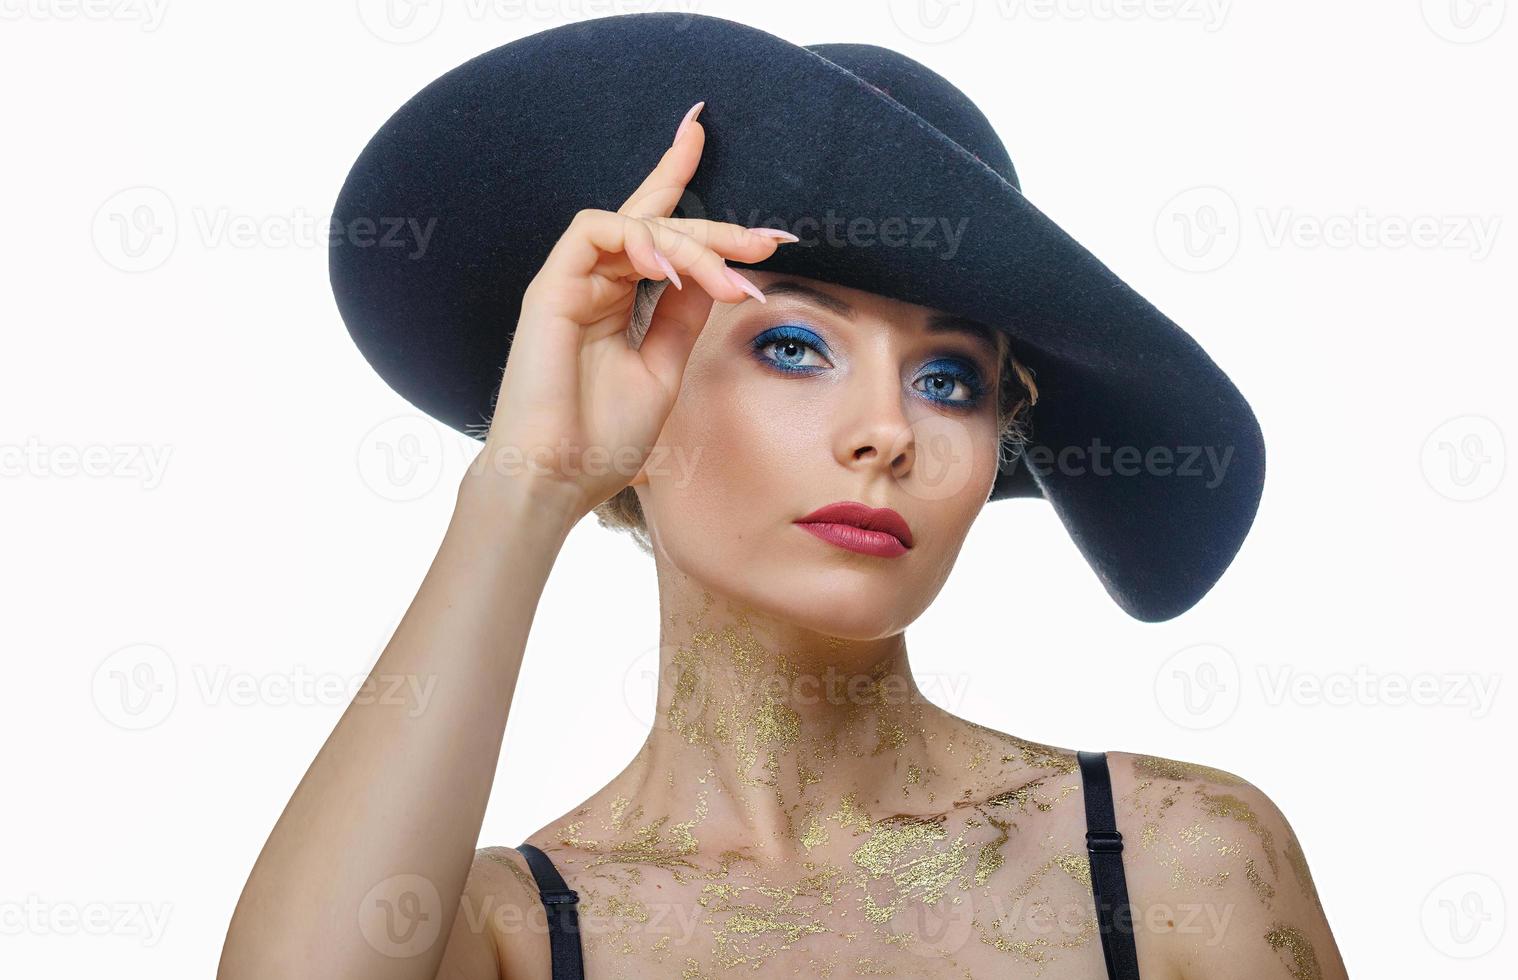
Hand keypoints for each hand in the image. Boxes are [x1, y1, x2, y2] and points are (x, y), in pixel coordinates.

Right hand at [465, 101, 796, 519]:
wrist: (556, 480)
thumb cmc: (603, 440)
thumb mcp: (665, 370)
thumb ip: (683, 318)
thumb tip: (716, 276)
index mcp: (618, 302)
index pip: (655, 231)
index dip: (681, 183)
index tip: (719, 155)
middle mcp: (595, 283)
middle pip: (659, 224)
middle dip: (718, 228)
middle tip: (768, 243)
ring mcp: (571, 281)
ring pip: (637, 224)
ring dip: (692, 245)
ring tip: (730, 281)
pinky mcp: (551, 285)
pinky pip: (597, 231)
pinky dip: (640, 241)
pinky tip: (670, 271)